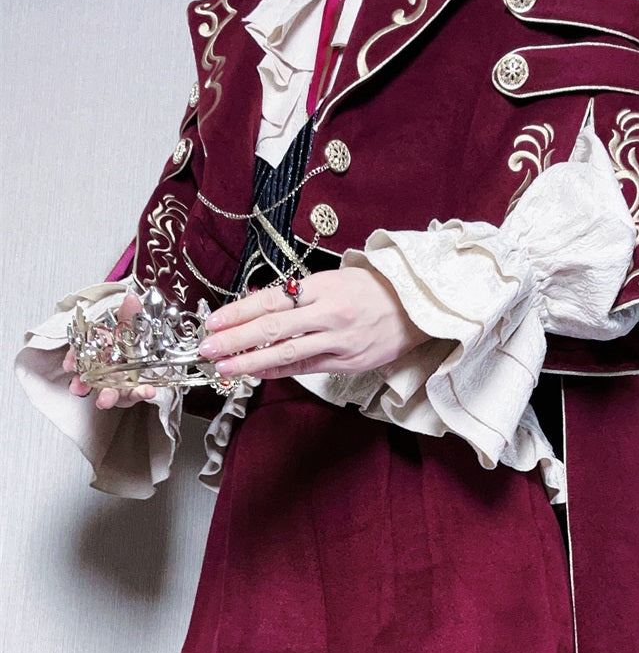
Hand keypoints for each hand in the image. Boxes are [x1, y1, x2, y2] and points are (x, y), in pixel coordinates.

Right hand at [64, 292, 156, 408]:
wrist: (148, 346)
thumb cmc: (131, 336)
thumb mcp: (129, 322)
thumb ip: (129, 313)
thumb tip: (131, 298)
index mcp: (99, 350)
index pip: (81, 355)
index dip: (74, 359)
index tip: (69, 365)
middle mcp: (105, 369)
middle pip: (92, 378)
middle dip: (82, 384)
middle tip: (78, 389)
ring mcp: (118, 382)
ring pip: (109, 392)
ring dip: (107, 397)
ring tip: (104, 401)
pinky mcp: (132, 391)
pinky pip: (136, 394)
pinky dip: (141, 393)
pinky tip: (148, 391)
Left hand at [196, 267, 427, 380]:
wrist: (417, 308)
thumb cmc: (374, 290)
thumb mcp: (336, 279)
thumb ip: (301, 294)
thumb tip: (259, 307)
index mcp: (324, 287)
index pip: (271, 300)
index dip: (239, 313)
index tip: (214, 323)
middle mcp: (329, 314)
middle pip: (272, 328)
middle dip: (235, 340)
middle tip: (207, 349)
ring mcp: (339, 342)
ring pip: (286, 354)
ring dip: (251, 362)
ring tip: (225, 368)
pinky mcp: (347, 363)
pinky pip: (306, 368)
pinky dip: (279, 371)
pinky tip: (257, 373)